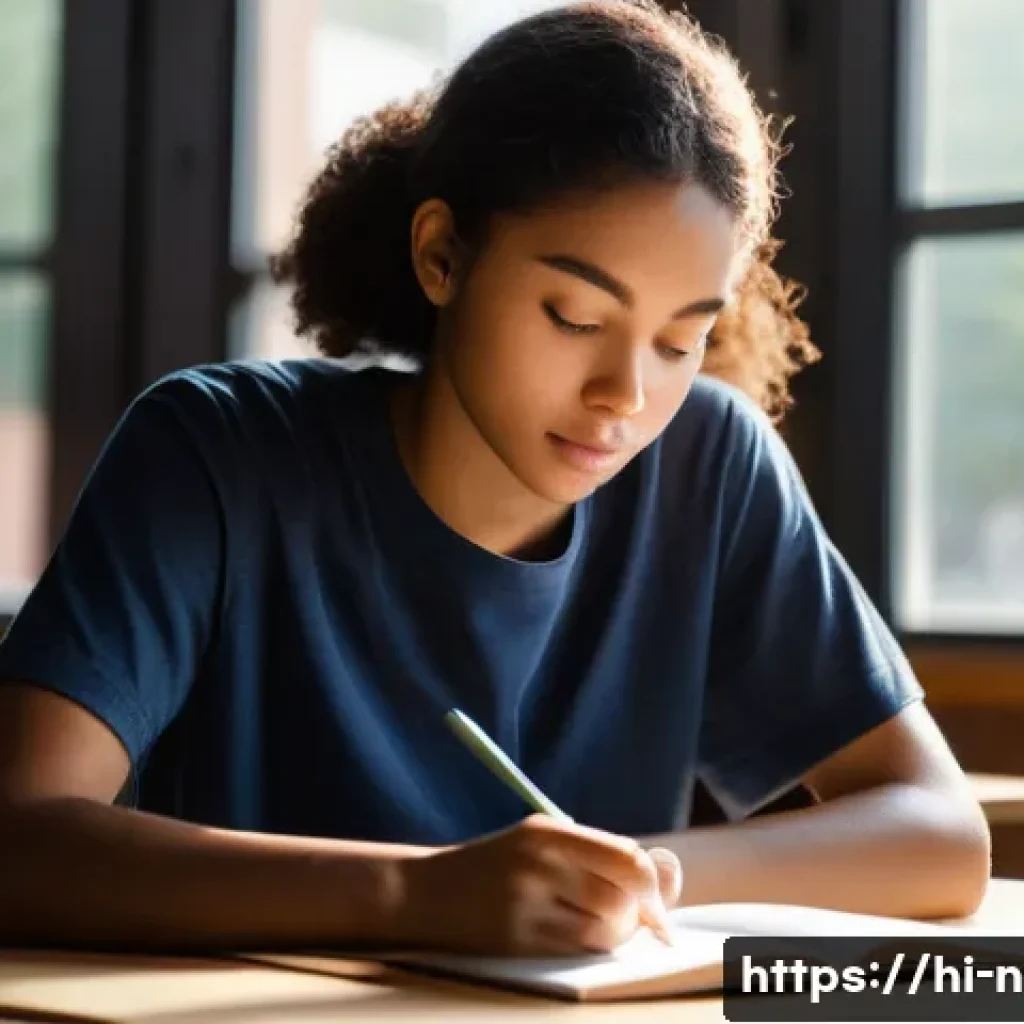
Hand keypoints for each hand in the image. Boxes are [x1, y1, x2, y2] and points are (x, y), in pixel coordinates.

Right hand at [393, 814, 682, 954]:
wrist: (424, 894)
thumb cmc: (496, 868)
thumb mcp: (541, 843)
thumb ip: (599, 854)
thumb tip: (668, 873)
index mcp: (547, 831)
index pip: (626, 855)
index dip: (652, 881)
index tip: (655, 896)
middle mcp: (538, 863)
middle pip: (621, 896)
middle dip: (638, 912)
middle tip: (632, 918)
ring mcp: (525, 903)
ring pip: (605, 928)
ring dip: (616, 933)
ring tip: (597, 925)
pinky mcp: (517, 941)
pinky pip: (579, 950)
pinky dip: (591, 947)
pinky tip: (575, 936)